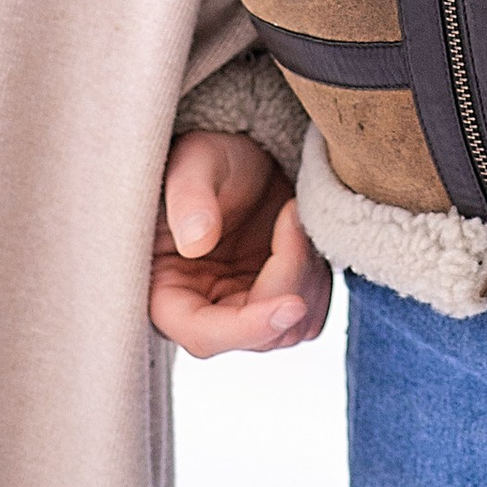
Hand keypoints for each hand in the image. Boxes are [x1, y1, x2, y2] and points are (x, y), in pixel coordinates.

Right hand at [149, 129, 331, 357]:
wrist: (244, 150)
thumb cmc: (210, 157)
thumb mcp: (194, 162)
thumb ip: (189, 198)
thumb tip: (195, 242)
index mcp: (168, 291)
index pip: (203, 335)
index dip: (248, 329)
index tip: (292, 304)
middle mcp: (205, 310)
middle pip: (256, 335)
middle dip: (287, 278)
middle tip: (293, 212)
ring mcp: (243, 309)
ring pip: (289, 330)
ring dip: (306, 276)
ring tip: (296, 213)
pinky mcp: (275, 300)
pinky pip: (310, 316)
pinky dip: (319, 280)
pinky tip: (307, 233)